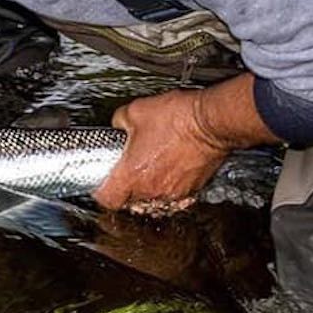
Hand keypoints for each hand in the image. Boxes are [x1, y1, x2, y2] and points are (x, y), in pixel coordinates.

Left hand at [93, 87, 231, 212]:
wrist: (211, 122)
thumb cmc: (177, 118)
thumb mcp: (135, 111)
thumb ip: (119, 123)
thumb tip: (118, 126)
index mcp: (132, 174)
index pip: (108, 199)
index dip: (102, 192)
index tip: (102, 183)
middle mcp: (153, 189)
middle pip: (130, 201)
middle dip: (126, 189)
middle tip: (127, 171)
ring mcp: (175, 192)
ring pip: (153, 199)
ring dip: (148, 188)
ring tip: (149, 168)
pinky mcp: (193, 188)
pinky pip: (174, 194)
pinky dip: (169, 184)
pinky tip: (169, 167)